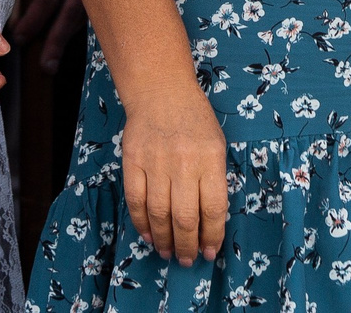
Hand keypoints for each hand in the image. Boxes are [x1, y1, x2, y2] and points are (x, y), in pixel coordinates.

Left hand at [9, 0, 90, 74]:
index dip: (34, 19)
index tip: (20, 37)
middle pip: (72, 14)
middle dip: (57, 40)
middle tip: (46, 66)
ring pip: (87, 12)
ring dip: (69, 34)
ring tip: (54, 59)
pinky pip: (99, 5)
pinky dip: (84, 20)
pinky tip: (73, 33)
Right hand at [120, 89, 229, 263]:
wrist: (161, 91)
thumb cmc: (195, 120)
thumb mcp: (216, 144)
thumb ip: (213, 179)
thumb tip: (208, 223)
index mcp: (210, 158)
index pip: (213, 208)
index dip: (212, 236)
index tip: (210, 252)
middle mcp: (183, 162)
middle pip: (185, 217)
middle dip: (187, 245)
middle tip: (187, 259)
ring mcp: (156, 162)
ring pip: (158, 213)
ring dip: (164, 239)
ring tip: (168, 253)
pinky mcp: (133, 161)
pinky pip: (136, 200)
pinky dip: (141, 223)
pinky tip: (149, 235)